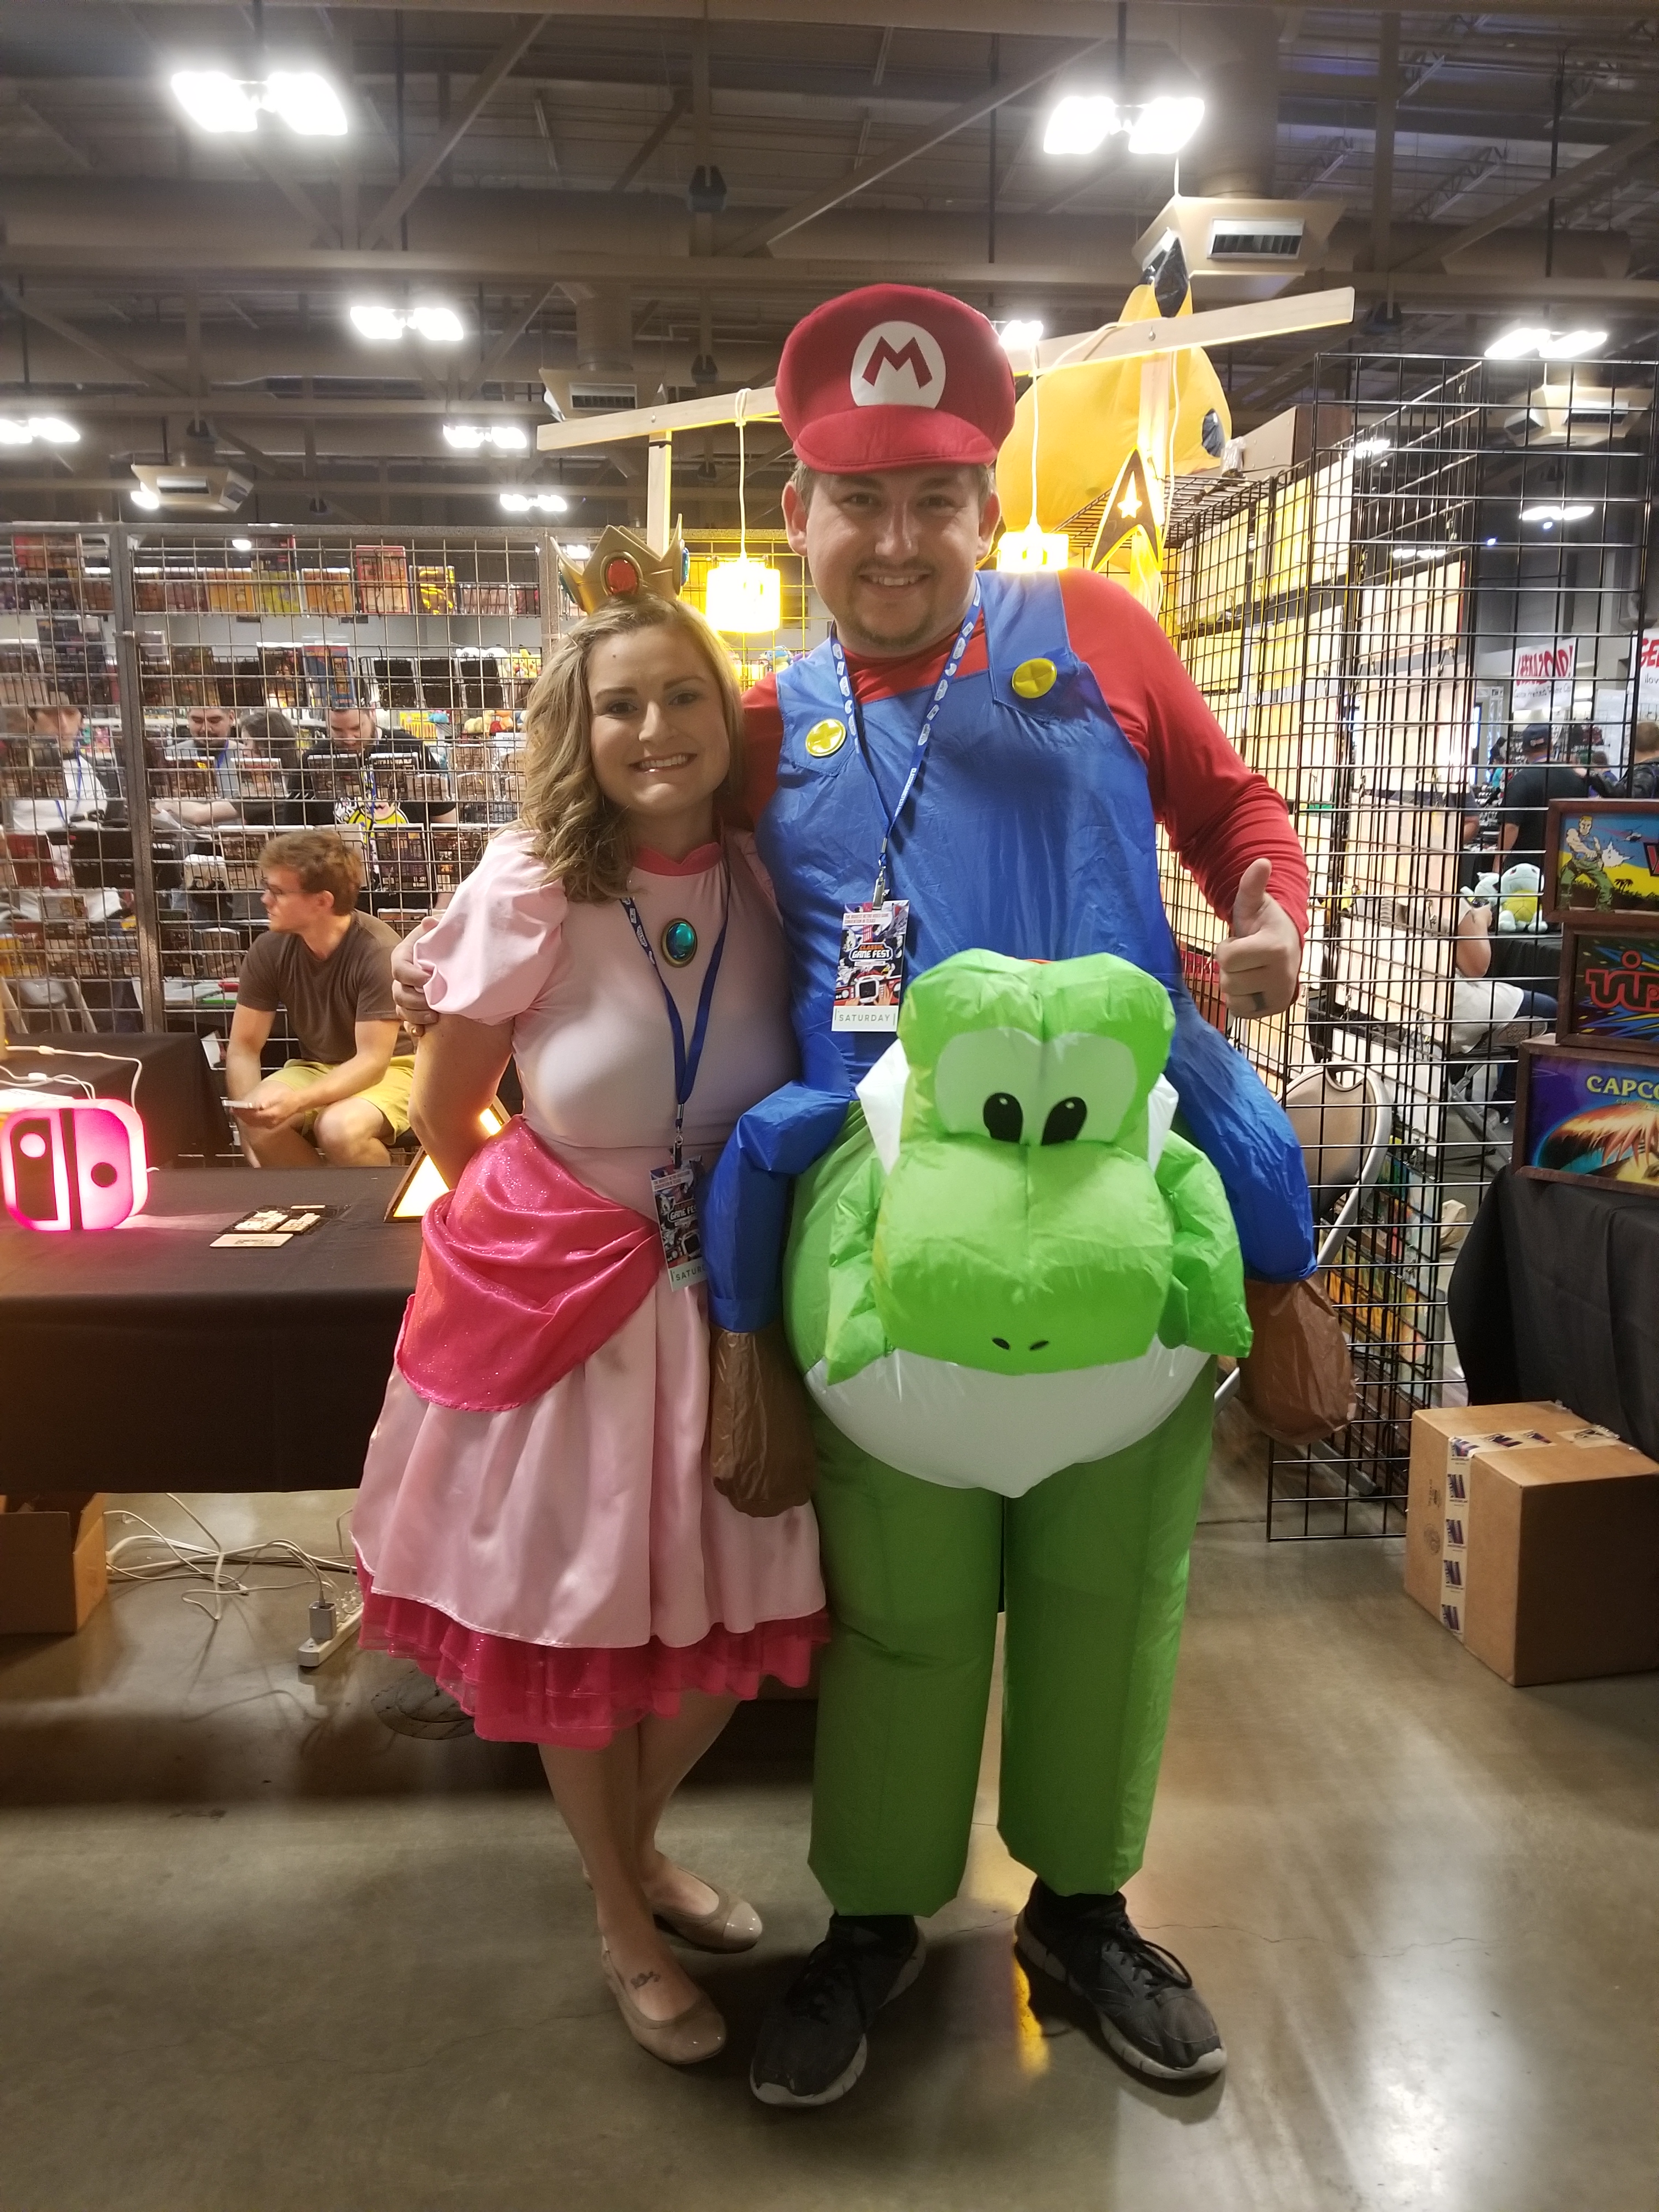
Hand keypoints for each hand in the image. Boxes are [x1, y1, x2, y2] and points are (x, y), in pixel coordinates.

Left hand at [229, 1083, 304, 1133]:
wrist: (297, 1103)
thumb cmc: (288, 1098)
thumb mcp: (279, 1096)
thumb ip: (269, 1102)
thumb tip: (260, 1106)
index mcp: (272, 1114)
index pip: (254, 1115)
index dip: (244, 1113)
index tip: (235, 1109)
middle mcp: (271, 1122)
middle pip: (252, 1121)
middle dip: (242, 1116)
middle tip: (233, 1110)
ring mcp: (271, 1124)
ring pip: (254, 1124)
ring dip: (245, 1119)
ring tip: (237, 1113)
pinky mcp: (271, 1125)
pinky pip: (257, 1124)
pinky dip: (250, 1121)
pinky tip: (246, 1117)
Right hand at [391, 902, 445, 1031]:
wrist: (445, 957)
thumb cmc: (439, 944)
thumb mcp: (437, 934)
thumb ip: (434, 928)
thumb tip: (429, 921)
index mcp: (403, 957)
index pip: (399, 968)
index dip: (412, 976)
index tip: (429, 979)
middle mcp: (400, 977)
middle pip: (398, 992)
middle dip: (415, 1001)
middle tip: (434, 1004)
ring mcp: (403, 993)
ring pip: (401, 1008)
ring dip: (415, 1015)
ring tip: (434, 1017)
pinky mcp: (410, 1007)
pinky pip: (405, 1020)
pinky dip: (413, 1027)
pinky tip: (422, 1031)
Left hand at [1216, 858, 1301, 1018]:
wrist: (1286, 945)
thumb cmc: (1264, 924)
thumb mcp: (1254, 904)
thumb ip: (1252, 886)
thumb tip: (1261, 862)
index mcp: (1275, 948)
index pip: (1227, 958)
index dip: (1226, 949)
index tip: (1240, 941)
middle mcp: (1282, 975)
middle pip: (1228, 979)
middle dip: (1230, 966)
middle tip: (1245, 956)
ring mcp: (1280, 995)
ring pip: (1232, 996)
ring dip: (1233, 983)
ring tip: (1249, 969)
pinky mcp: (1274, 1010)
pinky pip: (1239, 1011)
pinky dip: (1239, 999)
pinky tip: (1250, 984)